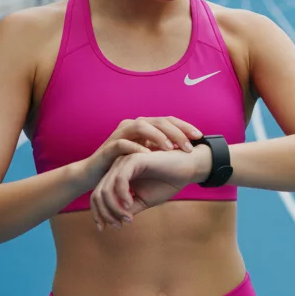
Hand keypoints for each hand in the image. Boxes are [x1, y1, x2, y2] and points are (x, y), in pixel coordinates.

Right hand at [76, 116, 202, 189]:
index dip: (184, 126)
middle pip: (159, 121)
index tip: (200, 136)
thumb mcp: (147, 155)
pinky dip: (137, 147)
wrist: (95, 175)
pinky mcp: (109, 146)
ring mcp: (121, 133)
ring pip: (143, 127)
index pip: (168, 121)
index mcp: (145, 126)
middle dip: (176, 132)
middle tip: (189, 146)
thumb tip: (187, 149)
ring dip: (158, 137)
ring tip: (171, 148)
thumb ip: (162, 149)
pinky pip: (124, 142)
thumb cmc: (125, 165)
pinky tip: (149, 155)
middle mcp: (134, 125)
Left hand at [90, 146, 211, 229]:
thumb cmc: (167, 182)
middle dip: (104, 213)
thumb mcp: (144, 200)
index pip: (98, 196)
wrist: (188, 168)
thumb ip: (128, 208)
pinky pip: (120, 180)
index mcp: (118, 176)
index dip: (98, 213)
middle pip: (98, 193)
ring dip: (113, 208)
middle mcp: (117, 168)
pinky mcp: (134, 159)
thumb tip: (114, 220)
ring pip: (106, 189)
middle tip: (117, 225)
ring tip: (126, 218)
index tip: (104, 228)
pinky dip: (122, 196)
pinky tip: (129, 205)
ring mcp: (124, 162)